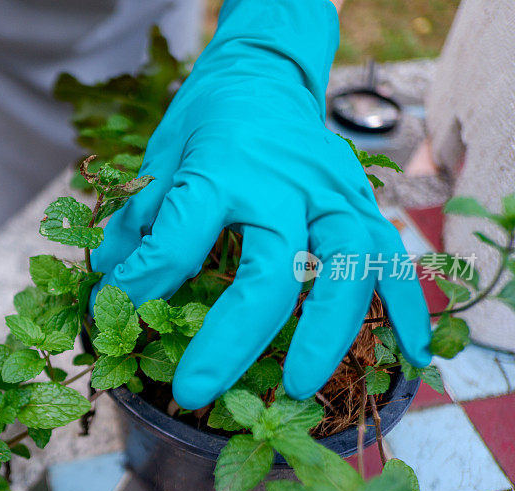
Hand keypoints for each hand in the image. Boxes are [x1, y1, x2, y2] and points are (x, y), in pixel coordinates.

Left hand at [89, 0, 431, 407]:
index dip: (141, 287)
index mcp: (221, 169)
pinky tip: (411, 353)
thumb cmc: (206, 121)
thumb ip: (138, 223)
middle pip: (273, 272)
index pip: (179, 241)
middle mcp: (284, 184)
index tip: (111, 319)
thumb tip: (107, 289)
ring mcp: (332, 192)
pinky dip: (408, 306)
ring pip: (349, 268)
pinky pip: (394, 256)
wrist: (263, 72)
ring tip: (298, 385)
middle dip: (235, 340)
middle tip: (198, 391)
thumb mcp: (158, 159)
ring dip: (328, 334)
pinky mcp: (362, 200)